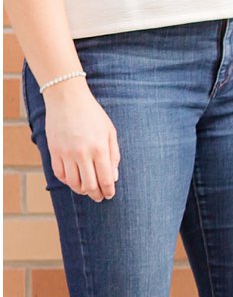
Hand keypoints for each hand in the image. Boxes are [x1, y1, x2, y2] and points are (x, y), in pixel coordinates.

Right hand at [42, 78, 118, 201]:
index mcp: (100, 149)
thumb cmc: (93, 115)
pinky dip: (67, 181)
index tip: (109, 195)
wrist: (67, 99)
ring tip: (87, 191)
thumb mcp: (110, 132)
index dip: (108, 191)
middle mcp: (82, 153)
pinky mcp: (53, 151)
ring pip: (73, 182)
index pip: (105, 179)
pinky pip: (59, 174)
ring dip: (81, 190)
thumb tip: (113, 178)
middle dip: (96, 195)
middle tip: (99, 197)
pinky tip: (73, 181)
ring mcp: (66, 153)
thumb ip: (114, 156)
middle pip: (89, 185)